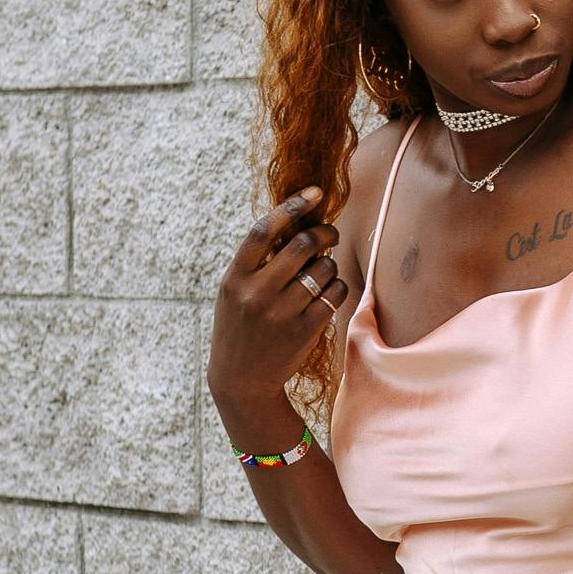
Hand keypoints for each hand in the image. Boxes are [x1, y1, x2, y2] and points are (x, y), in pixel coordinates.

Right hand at [211, 191, 350, 433]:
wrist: (241, 380)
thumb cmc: (241, 327)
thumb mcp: (234, 292)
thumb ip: (257, 262)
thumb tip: (297, 224)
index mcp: (235, 278)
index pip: (264, 231)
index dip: (291, 207)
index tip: (313, 193)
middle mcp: (256, 293)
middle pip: (302, 244)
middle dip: (324, 232)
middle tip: (330, 233)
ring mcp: (281, 313)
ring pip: (324, 268)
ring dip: (330, 263)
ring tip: (323, 271)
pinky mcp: (304, 330)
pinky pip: (335, 294)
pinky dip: (338, 286)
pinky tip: (330, 291)